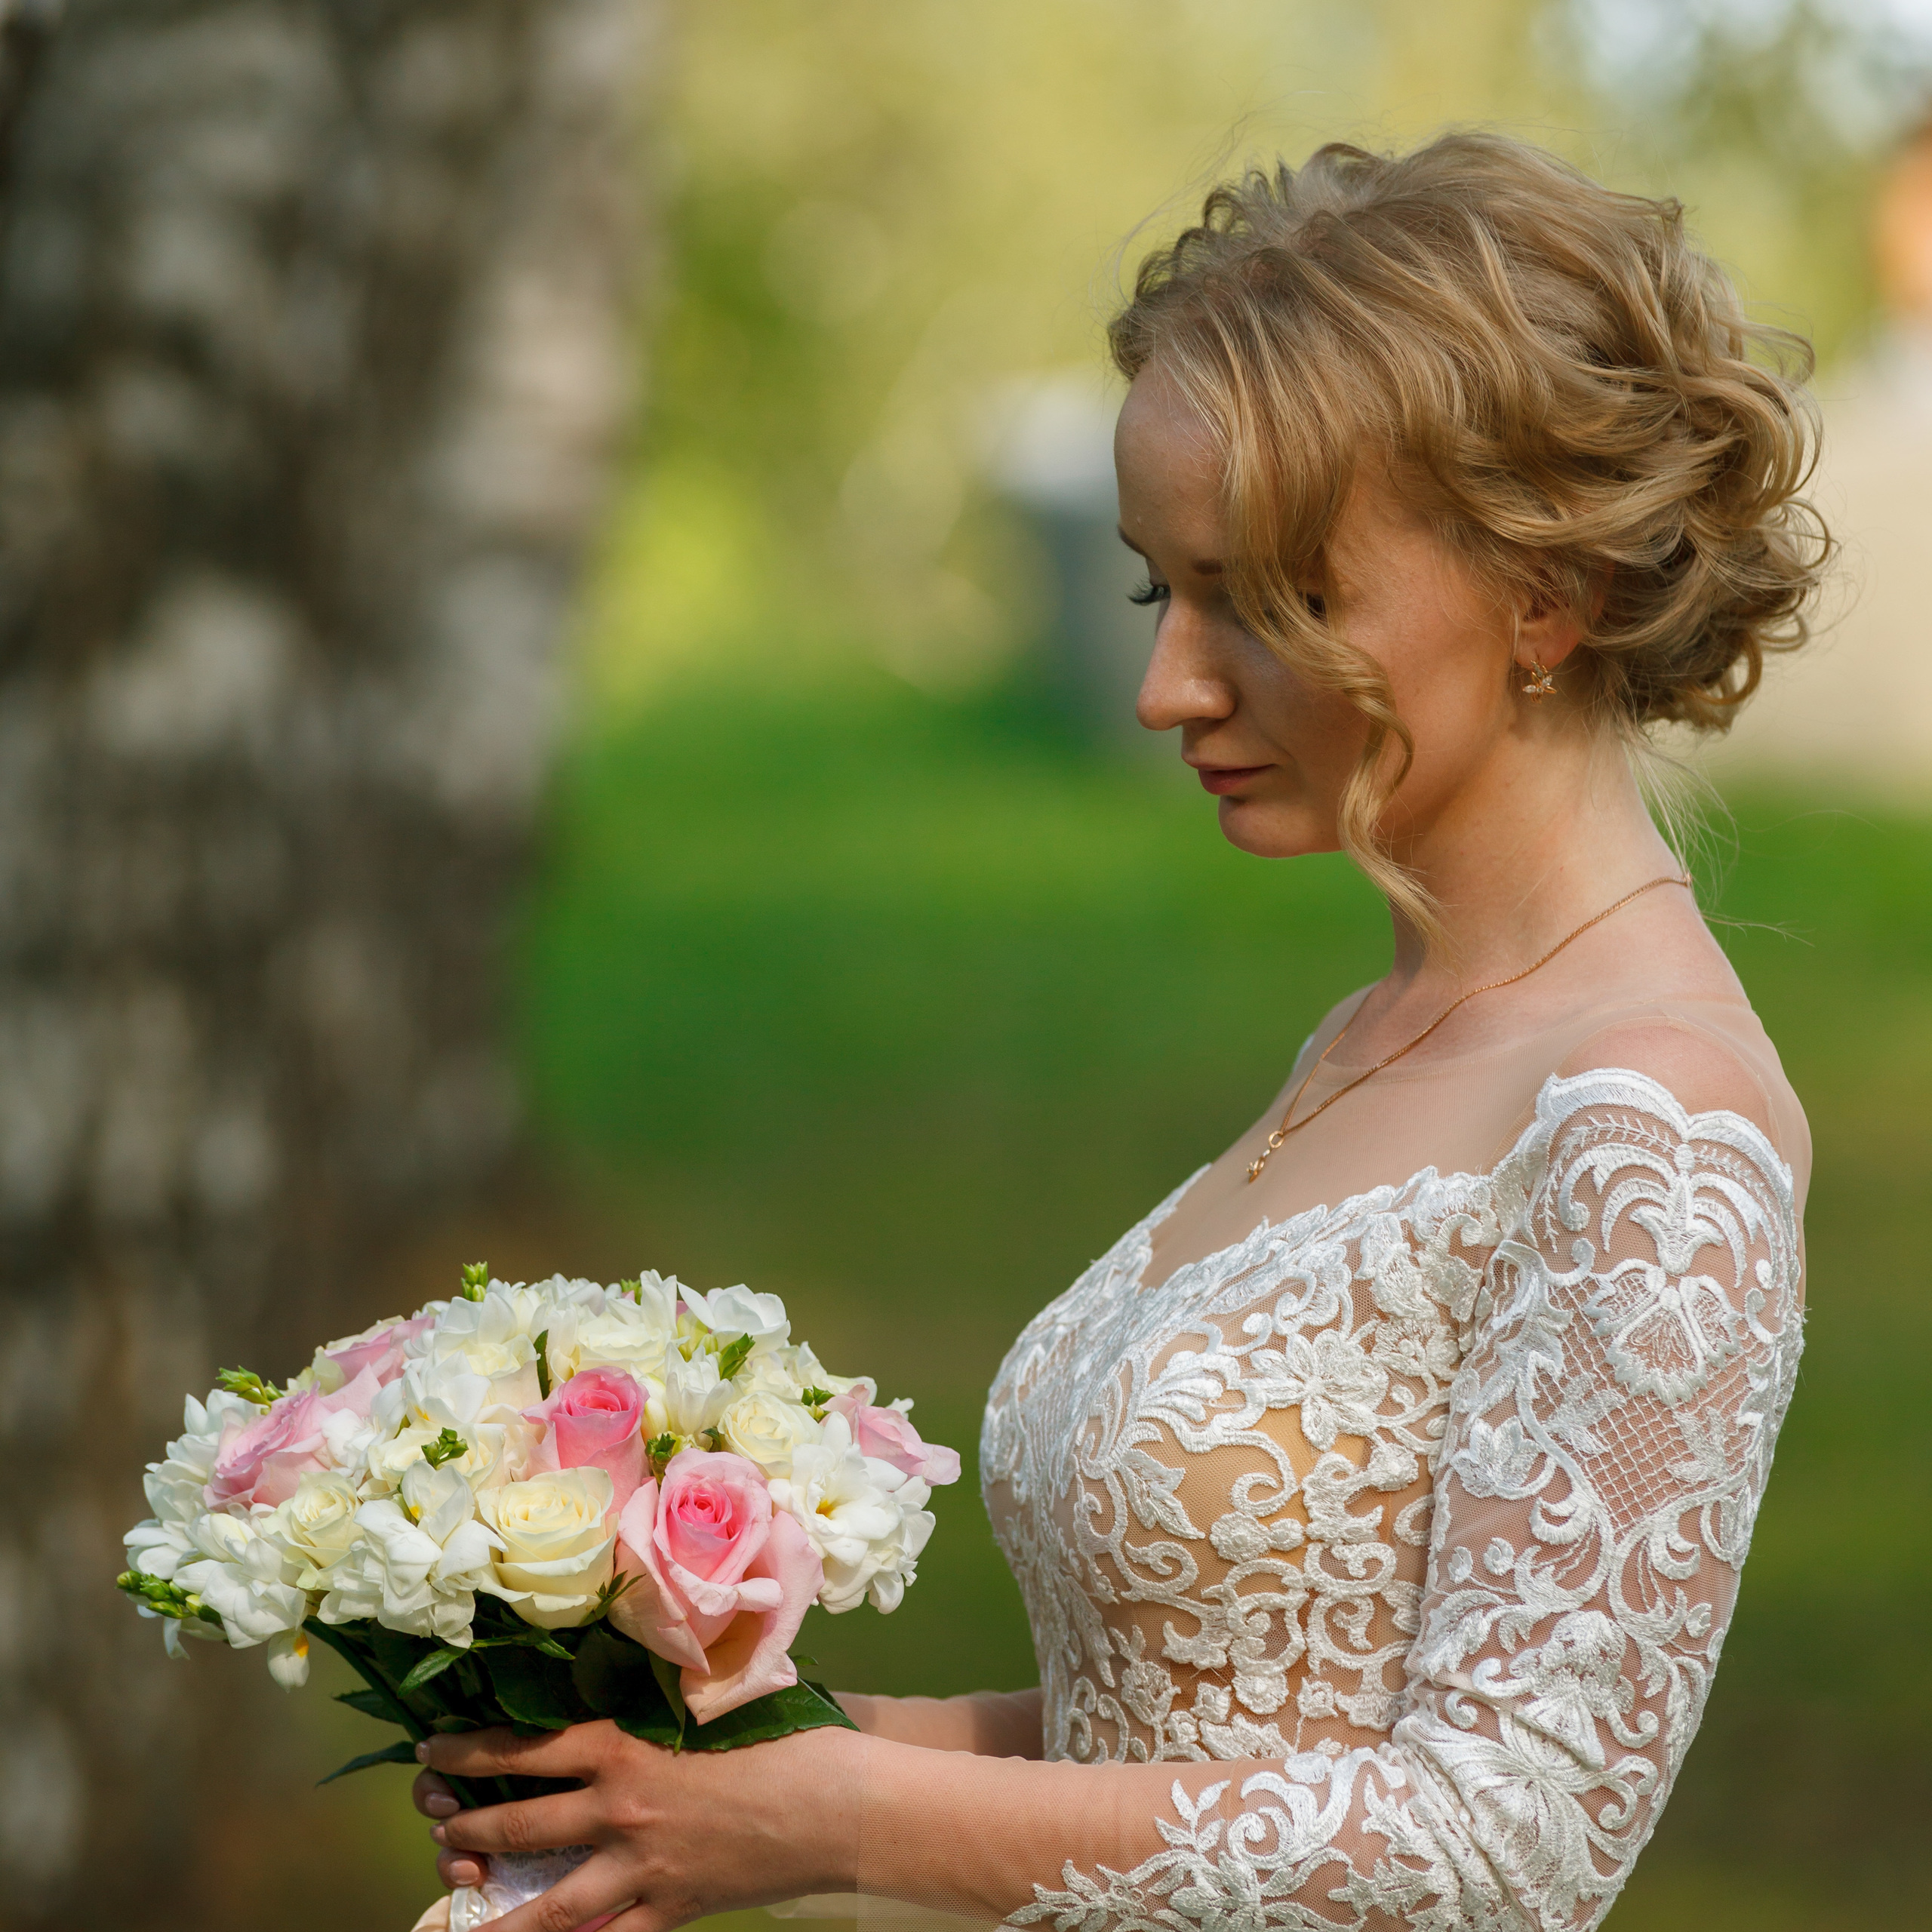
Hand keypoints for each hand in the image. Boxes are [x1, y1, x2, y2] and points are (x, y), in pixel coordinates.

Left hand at [413, 1720, 863, 1931]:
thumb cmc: (784, 1734)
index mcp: (624, 1748)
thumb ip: (660, 1691)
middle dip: (464, 1828)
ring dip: (494, 1911)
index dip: (468, 1752)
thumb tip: (629, 1662)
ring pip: (545, 1904)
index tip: (432, 1751)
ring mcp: (642, 1870)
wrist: (836, 1805)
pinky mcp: (673, 1911)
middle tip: (436, 1826)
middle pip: (518, 1826)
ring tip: (455, 1912)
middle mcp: (619, 1812)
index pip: (522, 1749)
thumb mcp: (712, 1700)